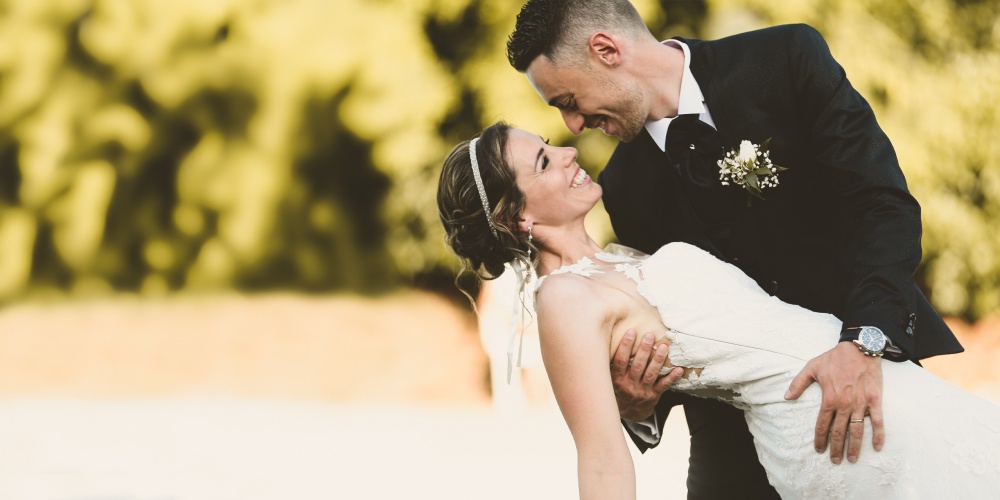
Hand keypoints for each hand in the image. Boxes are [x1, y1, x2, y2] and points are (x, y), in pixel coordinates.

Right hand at [611, 329, 683, 421]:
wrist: (631, 410)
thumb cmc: (621, 386)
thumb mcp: (611, 377)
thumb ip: (614, 362)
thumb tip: (612, 336)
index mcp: (617, 379)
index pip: (620, 360)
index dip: (625, 346)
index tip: (631, 331)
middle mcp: (629, 385)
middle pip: (637, 366)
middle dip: (644, 350)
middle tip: (650, 335)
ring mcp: (642, 391)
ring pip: (651, 374)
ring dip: (658, 360)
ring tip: (664, 347)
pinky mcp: (654, 395)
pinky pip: (664, 386)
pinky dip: (672, 377)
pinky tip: (679, 369)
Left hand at [785, 341, 884, 463]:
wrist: (860, 348)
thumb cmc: (835, 358)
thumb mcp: (811, 367)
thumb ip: (798, 383)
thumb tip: (786, 397)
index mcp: (829, 398)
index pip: (822, 425)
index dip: (820, 439)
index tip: (819, 450)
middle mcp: (845, 404)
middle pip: (839, 432)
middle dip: (836, 448)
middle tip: (835, 461)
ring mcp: (861, 404)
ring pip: (857, 430)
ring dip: (855, 447)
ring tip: (851, 460)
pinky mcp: (875, 400)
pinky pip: (878, 421)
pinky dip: (879, 435)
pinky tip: (877, 447)